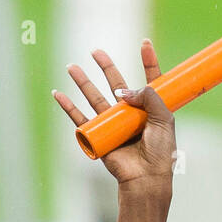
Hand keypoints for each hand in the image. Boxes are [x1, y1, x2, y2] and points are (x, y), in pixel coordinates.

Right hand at [51, 39, 175, 186]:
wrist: (146, 178)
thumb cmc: (160, 152)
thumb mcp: (163, 119)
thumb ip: (149, 96)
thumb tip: (123, 89)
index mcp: (152, 111)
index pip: (151, 81)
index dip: (148, 63)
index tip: (144, 43)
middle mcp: (132, 115)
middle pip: (117, 85)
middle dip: (107, 67)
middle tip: (96, 51)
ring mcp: (114, 125)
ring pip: (95, 98)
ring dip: (83, 83)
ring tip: (72, 67)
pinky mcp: (100, 137)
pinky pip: (81, 120)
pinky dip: (68, 108)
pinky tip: (58, 95)